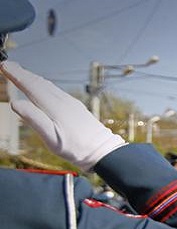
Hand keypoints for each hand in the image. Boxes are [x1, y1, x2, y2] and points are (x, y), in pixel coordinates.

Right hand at [0, 61, 125, 170]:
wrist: (103, 151)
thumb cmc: (76, 148)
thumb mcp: (51, 138)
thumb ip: (34, 119)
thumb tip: (15, 102)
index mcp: (54, 106)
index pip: (31, 86)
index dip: (17, 75)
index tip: (4, 65)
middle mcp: (63, 101)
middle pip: (40, 83)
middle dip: (23, 73)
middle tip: (8, 65)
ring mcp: (71, 103)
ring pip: (49, 86)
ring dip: (33, 78)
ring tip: (22, 73)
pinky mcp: (76, 107)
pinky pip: (57, 91)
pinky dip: (44, 86)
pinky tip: (43, 88)